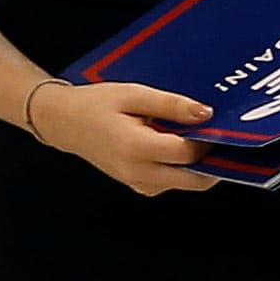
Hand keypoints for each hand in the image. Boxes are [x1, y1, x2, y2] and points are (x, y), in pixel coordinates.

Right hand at [30, 80, 215, 195]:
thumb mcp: (134, 94)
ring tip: (189, 134)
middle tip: (215, 133)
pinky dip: (182, 167)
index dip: (208, 138)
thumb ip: (172, 105)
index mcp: (135, 148)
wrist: (64, 122)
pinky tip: (174, 144)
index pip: (188, 153)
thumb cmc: (95, 105)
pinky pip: (172, 181)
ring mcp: (138, 183)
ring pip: (186, 183)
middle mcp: (138, 173)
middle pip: (195, 179)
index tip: (215, 122)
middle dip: (212, 159)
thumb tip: (206, 114)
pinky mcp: (139, 186)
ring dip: (197, 164)